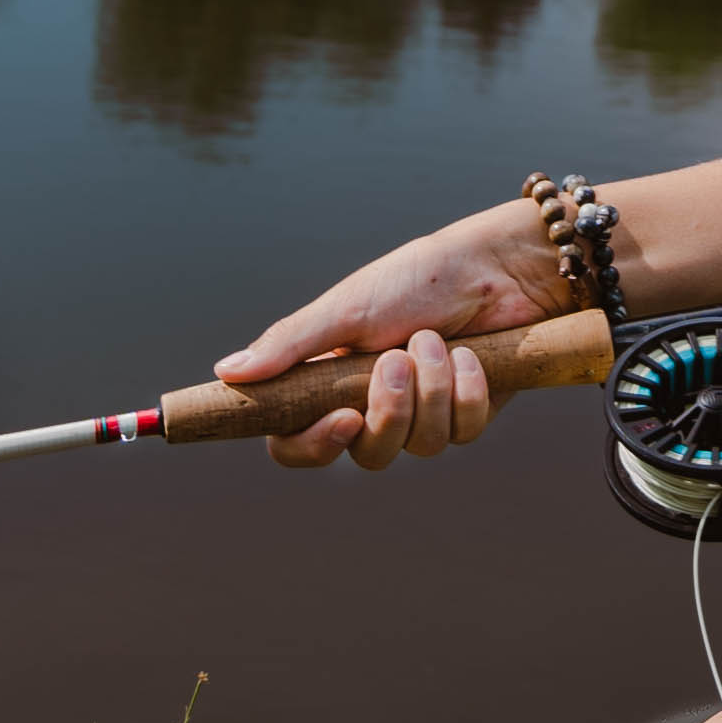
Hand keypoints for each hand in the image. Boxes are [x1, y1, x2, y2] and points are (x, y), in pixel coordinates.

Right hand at [214, 204, 568, 470]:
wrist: (495, 267)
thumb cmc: (416, 278)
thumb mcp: (346, 308)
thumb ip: (289, 344)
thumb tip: (225, 373)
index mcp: (328, 380)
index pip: (296, 443)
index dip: (311, 447)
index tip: (341, 420)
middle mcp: (372, 404)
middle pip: (366, 455)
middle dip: (389, 409)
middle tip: (398, 356)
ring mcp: (422, 414)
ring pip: (418, 447)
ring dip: (431, 390)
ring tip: (435, 338)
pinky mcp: (468, 415)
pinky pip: (463, 433)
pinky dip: (468, 391)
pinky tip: (469, 355)